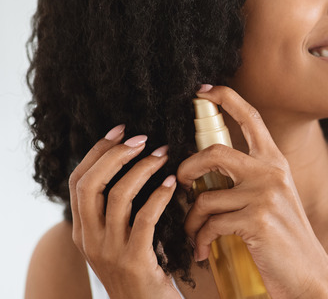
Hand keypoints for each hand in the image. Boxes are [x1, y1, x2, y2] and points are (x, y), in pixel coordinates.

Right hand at [69, 125, 179, 298]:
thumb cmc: (144, 272)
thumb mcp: (121, 241)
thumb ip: (120, 213)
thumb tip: (136, 168)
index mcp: (83, 231)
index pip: (78, 182)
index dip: (97, 152)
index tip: (120, 130)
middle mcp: (90, 240)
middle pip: (90, 184)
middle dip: (115, 155)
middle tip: (143, 139)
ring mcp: (110, 251)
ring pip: (117, 197)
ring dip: (143, 169)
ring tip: (164, 155)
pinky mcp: (134, 260)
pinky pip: (144, 218)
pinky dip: (159, 195)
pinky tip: (173, 184)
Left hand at [178, 85, 327, 298]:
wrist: (309, 275)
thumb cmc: (284, 241)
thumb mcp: (274, 200)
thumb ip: (249, 181)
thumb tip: (204, 173)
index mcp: (276, 163)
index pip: (251, 118)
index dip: (225, 98)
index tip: (203, 91)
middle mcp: (272, 172)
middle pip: (214, 152)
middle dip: (186, 168)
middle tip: (181, 184)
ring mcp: (265, 196)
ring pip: (205, 197)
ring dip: (191, 220)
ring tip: (194, 234)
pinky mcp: (256, 220)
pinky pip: (210, 224)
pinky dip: (199, 240)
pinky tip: (203, 250)